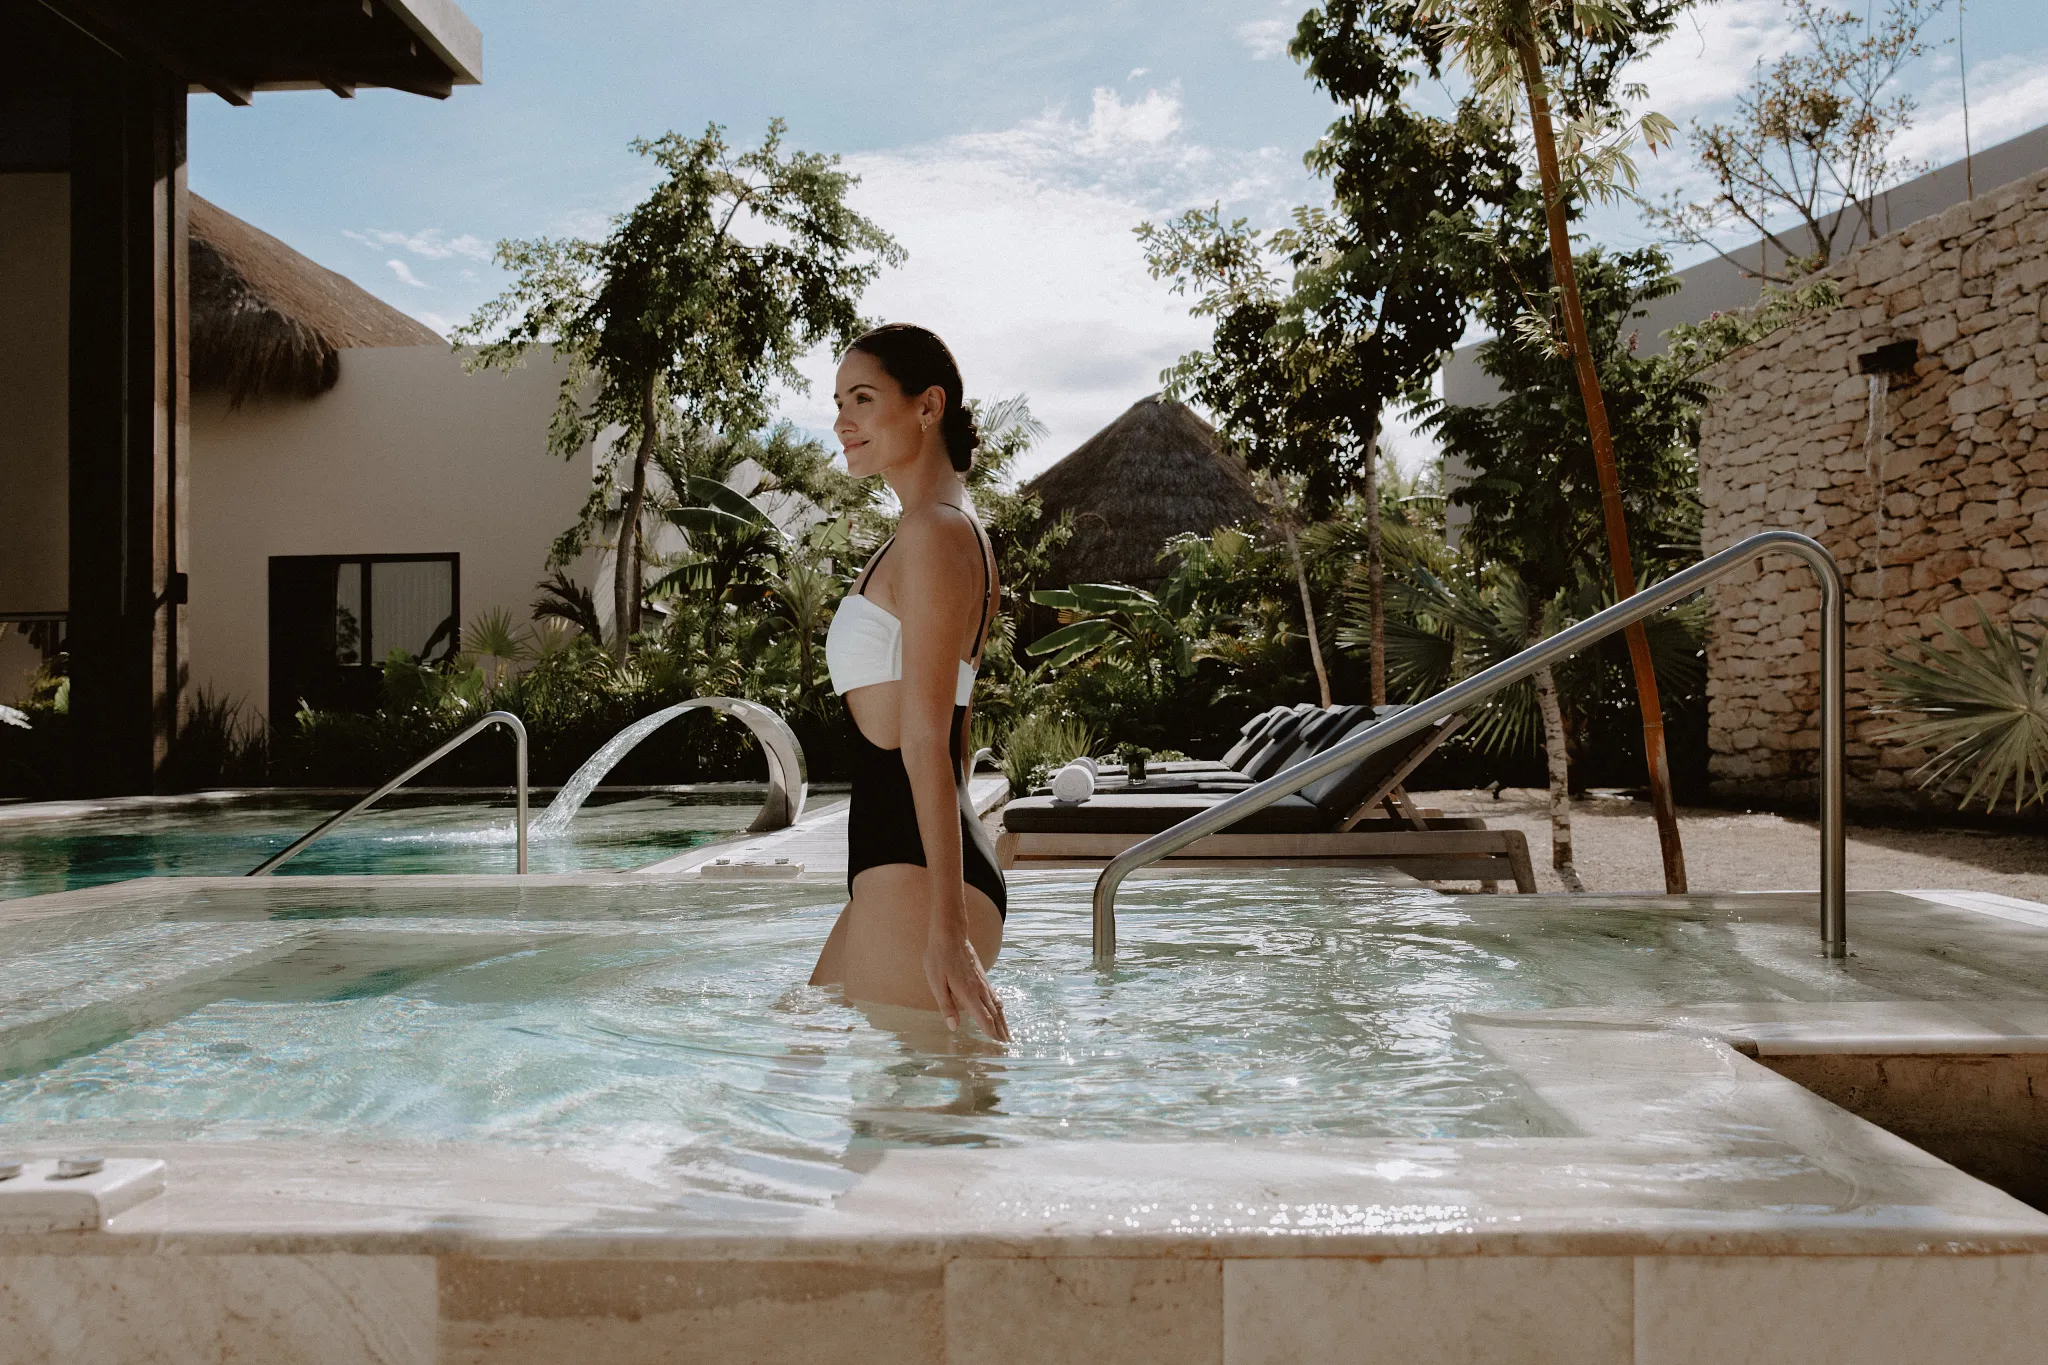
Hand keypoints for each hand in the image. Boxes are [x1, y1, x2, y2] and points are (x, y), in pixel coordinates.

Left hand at [924, 923, 1008, 1041]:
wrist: (950, 934)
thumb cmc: (939, 958)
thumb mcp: (936, 983)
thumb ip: (946, 1006)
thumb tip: (954, 1027)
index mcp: (969, 994)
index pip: (984, 1018)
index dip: (991, 1032)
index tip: (997, 1046)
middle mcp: (980, 990)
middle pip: (995, 1014)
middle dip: (1001, 1031)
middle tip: (1007, 1046)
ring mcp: (983, 983)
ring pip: (997, 1005)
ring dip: (1003, 1021)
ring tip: (1007, 1034)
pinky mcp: (983, 977)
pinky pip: (995, 996)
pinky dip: (1000, 1008)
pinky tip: (1000, 1011)